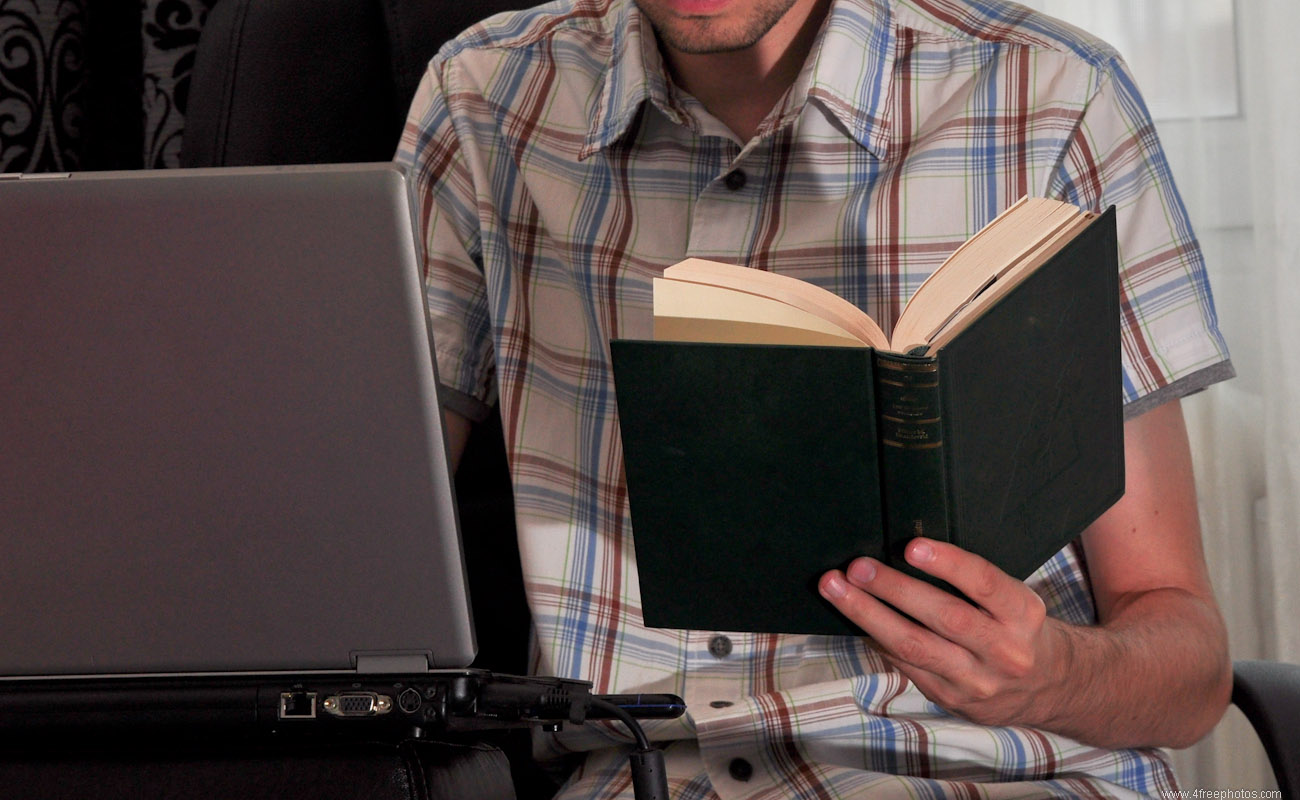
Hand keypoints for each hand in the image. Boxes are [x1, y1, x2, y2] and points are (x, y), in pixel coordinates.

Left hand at [818, 538, 1067, 728]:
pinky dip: (876, 639)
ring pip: (914, 646)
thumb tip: (905, 552)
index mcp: (1023, 614)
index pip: (985, 583)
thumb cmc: (1019, 627)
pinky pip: (905, 665)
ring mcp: (977, 681)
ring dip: (868, 615)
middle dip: (893, 589)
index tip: (911, 546)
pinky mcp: (952, 699)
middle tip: (857, 567)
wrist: (1051, 687)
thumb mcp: (1015, 600)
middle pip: (943, 616)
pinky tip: (853, 620)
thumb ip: (972, 583)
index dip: (948, 564)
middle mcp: (1004, 650)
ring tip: (836, 589)